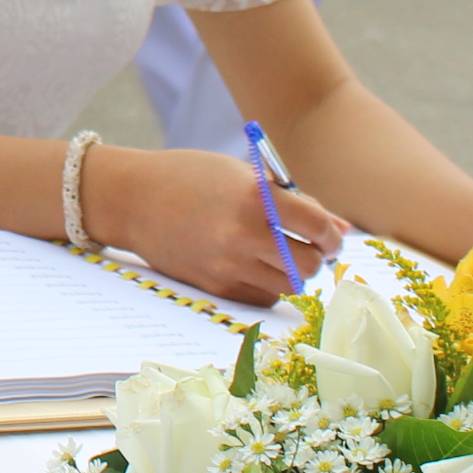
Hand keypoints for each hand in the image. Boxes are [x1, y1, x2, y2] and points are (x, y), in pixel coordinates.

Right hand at [90, 146, 353, 304]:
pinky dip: (270, 285)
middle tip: (311, 246)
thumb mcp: (243, 175)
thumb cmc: (191, 178)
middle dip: (317, 256)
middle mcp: (242, 235)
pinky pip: (262, 296)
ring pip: (289, 285)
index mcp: (253, 197)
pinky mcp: (215, 286)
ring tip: (285, 255)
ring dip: (296, 273)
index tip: (331, 234)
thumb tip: (341, 228)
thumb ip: (293, 201)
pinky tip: (258, 266)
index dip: (332, 233)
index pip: (316, 224)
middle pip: (308, 263)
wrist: (132, 200)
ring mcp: (227, 265)